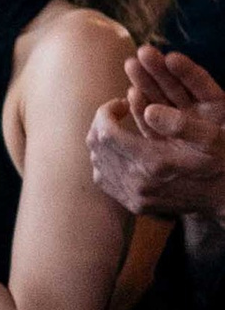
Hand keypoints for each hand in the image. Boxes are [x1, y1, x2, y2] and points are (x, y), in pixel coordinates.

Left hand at [88, 48, 224, 218]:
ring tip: (117, 127)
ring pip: (97, 164)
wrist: (224, 196)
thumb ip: (179, 123)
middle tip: (116, 111)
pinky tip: (118, 149)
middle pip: (97, 148)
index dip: (106, 112)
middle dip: (101, 123)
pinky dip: (104, 161)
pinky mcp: (134, 206)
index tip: (119, 102)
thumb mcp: (210, 137)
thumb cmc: (219, 160)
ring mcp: (135, 198)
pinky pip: (104, 180)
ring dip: (101, 142)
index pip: (107, 134)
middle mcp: (139, 184)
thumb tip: (148, 110)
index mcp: (154, 163)